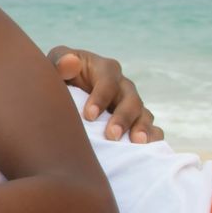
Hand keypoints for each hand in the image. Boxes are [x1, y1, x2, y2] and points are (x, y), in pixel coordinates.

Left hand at [48, 45, 164, 143]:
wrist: (68, 92)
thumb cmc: (62, 76)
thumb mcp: (58, 64)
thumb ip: (61, 62)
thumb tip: (70, 63)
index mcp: (105, 70)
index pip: (108, 82)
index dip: (100, 98)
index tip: (89, 116)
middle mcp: (123, 86)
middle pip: (130, 100)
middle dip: (123, 118)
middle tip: (112, 135)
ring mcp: (132, 104)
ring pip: (143, 114)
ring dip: (141, 129)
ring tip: (137, 144)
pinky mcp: (136, 120)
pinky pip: (152, 128)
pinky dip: (153, 138)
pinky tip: (147, 150)